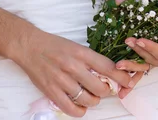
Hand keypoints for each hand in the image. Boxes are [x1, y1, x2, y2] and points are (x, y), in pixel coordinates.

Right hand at [17, 27, 141, 116]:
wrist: (29, 46)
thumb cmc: (54, 46)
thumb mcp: (75, 47)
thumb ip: (90, 60)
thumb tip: (108, 74)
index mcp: (81, 52)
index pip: (108, 67)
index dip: (121, 77)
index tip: (128, 82)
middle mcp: (73, 66)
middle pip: (100, 88)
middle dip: (105, 91)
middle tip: (103, 89)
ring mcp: (62, 80)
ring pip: (88, 100)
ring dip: (93, 101)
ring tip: (90, 96)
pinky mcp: (51, 92)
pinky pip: (72, 109)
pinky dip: (80, 111)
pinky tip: (80, 105)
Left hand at [115, 23, 157, 76]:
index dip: (153, 48)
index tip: (140, 39)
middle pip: (153, 60)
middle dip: (139, 52)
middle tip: (127, 42)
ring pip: (146, 64)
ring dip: (133, 63)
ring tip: (119, 62)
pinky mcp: (153, 55)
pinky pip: (143, 63)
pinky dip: (133, 69)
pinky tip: (122, 69)